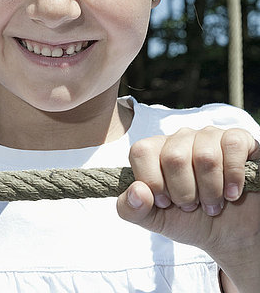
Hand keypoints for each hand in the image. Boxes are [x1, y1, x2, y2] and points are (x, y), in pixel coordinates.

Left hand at [117, 127, 259, 291]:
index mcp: (156, 151)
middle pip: (174, 157)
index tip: (165, 202)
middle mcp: (180, 138)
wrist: (230, 233)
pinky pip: (232, 146)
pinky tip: (231, 193)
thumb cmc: (191, 220)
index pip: (141, 151)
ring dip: (210, 192)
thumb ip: (132, 209)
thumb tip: (136, 191)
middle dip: (184, 193)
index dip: (152, 181)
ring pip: (205, 156)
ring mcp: (209, 136)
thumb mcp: (156, 220)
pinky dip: (233, 177)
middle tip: (192, 205)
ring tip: (212, 203)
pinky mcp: (237, 139)